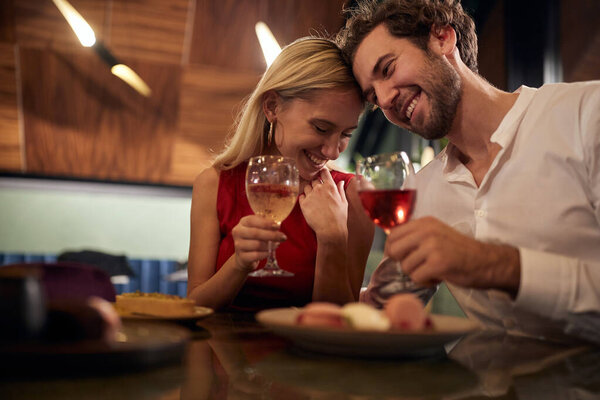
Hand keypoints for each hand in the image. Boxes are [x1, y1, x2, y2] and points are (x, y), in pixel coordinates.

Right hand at [231, 215, 286, 272]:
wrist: (244, 255)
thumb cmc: (254, 238)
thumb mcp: (258, 228)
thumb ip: (266, 224)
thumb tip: (276, 224)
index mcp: (243, 222)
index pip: (253, 220)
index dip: (266, 223)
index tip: (277, 227)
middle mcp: (238, 232)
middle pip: (255, 233)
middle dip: (272, 235)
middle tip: (283, 237)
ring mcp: (238, 245)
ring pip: (257, 245)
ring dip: (270, 245)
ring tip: (277, 245)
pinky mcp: (242, 256)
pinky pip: (256, 255)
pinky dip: (265, 254)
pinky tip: (269, 252)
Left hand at [298, 169, 347, 242]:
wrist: (330, 230)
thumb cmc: (339, 217)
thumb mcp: (343, 202)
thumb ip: (340, 190)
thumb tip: (340, 182)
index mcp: (330, 187)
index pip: (324, 172)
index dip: (322, 172)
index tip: (321, 175)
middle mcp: (319, 189)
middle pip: (314, 180)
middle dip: (316, 183)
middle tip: (318, 191)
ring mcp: (310, 196)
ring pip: (306, 187)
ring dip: (309, 190)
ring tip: (313, 198)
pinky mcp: (303, 204)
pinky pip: (301, 196)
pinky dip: (304, 198)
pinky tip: (308, 204)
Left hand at [385, 216, 519, 293]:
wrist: (486, 261)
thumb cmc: (459, 251)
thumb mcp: (436, 235)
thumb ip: (415, 237)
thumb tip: (389, 248)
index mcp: (425, 222)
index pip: (393, 234)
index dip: (393, 249)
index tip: (403, 257)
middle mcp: (427, 231)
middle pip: (394, 250)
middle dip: (402, 262)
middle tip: (417, 266)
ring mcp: (432, 246)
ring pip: (405, 266)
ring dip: (417, 273)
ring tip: (432, 270)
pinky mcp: (438, 263)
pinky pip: (416, 277)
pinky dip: (425, 282)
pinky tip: (437, 277)